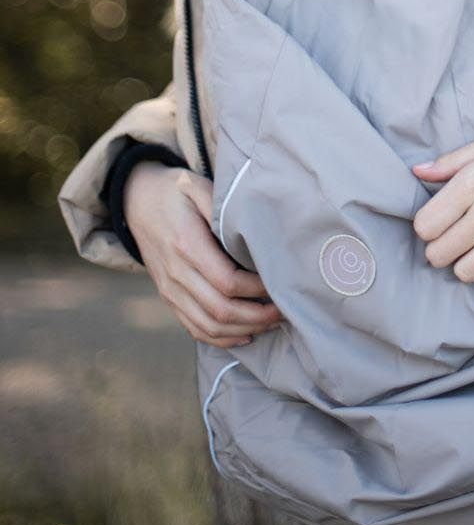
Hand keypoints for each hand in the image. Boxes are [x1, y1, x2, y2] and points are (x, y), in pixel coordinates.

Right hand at [125, 162, 283, 347]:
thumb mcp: (197, 186)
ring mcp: (170, 289)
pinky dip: (220, 338)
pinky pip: (193, 327)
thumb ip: (221, 207)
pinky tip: (245, 334)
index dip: (257, 289)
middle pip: (220, 309)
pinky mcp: (168, 297)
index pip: (227, 281)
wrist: (136, 200)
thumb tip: (250, 231)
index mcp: (186, 245)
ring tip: (270, 322)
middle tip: (285, 309)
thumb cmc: (173, 191)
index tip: (279, 282)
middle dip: (257, 315)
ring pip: (208, 325)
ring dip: (243, 329)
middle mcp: (176, 273)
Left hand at [411, 125, 473, 291]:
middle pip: (439, 255)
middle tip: (460, 236)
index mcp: (472, 184)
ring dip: (469, 262)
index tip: (443, 221)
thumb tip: (418, 173)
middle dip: (444, 247)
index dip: (430, 226)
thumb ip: (452, 161)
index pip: (425, 226)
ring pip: (465, 273)